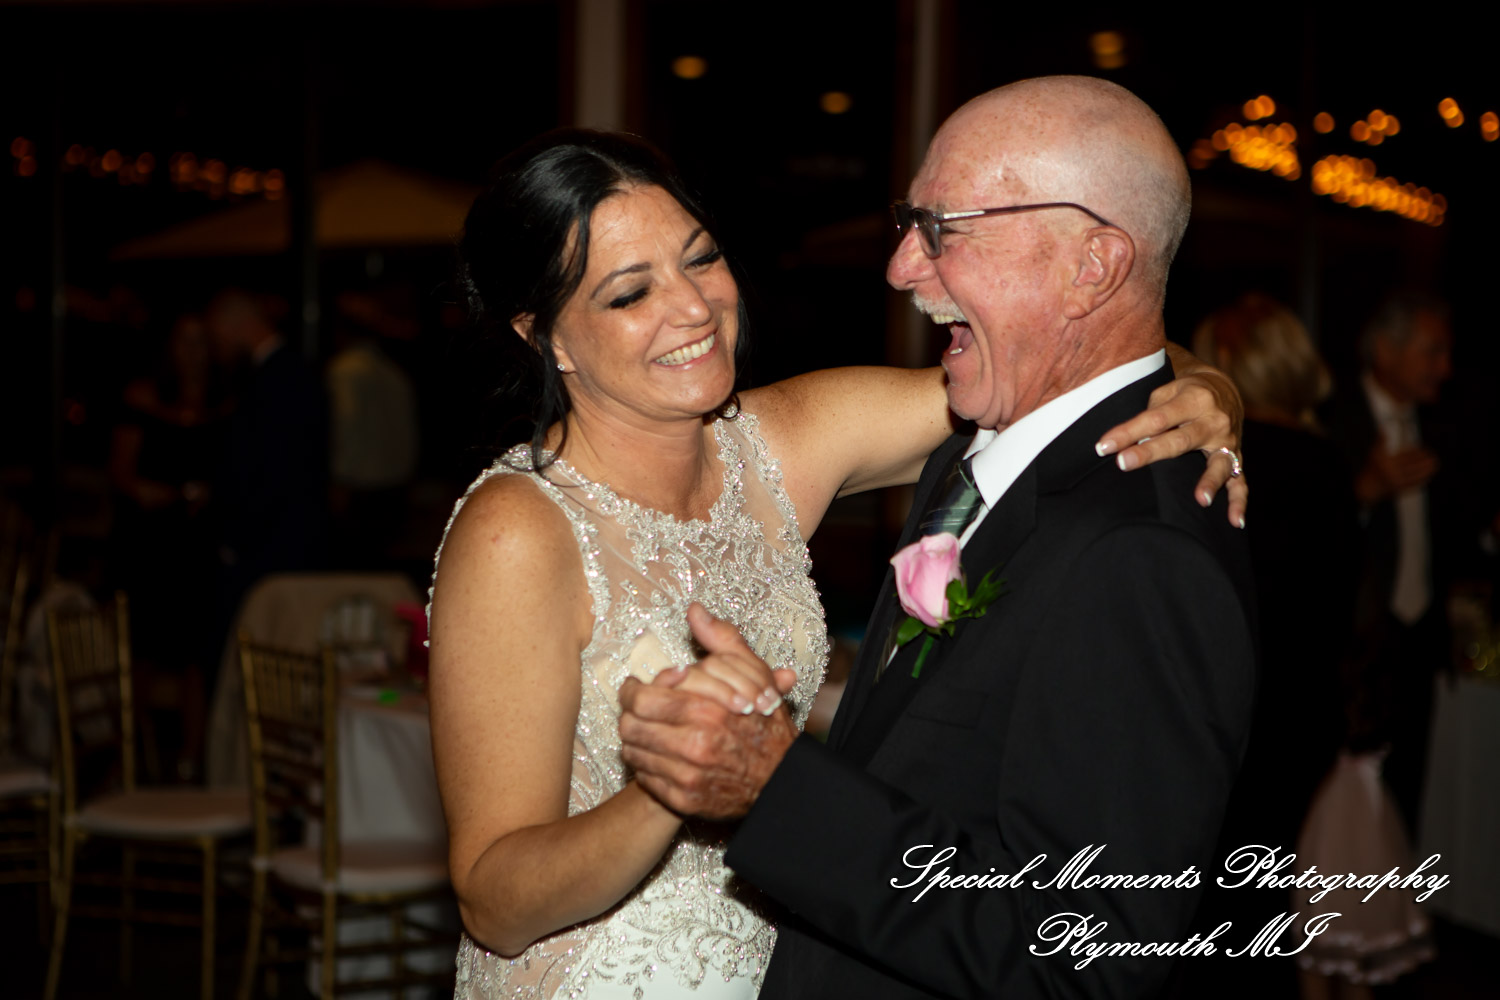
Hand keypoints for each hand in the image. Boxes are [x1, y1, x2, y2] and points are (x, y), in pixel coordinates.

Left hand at [619, 605, 797, 819]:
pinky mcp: (683, 800)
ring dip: (636, 738)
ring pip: (633, 751)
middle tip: (636, 706)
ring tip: (650, 729)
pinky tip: (661, 754)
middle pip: (630, 725)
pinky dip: (647, 764)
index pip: (642, 697)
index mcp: (707, 709)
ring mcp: (688, 776)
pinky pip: (645, 777)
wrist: (782, 779)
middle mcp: (695, 745)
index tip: (639, 686)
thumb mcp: (752, 674)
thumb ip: (722, 640)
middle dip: (628, 712)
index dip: (633, 689)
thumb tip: (694, 611)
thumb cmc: (765, 723)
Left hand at [1096, 353, 1246, 528]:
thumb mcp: (1168, 390)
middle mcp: (1214, 421)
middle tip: (1124, 463)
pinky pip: (1241, 482)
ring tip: (1200, 500)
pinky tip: (1234, 521)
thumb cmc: (1185, 392)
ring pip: (1218, 464)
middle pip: (1180, 441)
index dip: (1128, 431)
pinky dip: (1239, 502)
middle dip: (1151, 453)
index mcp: (1194, 400)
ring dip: (1210, 482)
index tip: (1104, 446)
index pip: (1156, 418)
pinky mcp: (1237, 458)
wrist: (1224, 389)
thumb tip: (1131, 439)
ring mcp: (1228, 442)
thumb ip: (1153, 411)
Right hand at [1354, 438, 1438, 503]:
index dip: (1418, 452)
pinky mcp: (1402, 489)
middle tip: (1433, 455)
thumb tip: (1383, 428)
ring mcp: (1398, 482)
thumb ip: (1381, 441)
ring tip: (1435, 464)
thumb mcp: (1374, 453)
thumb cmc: (1371, 470)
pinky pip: (1415, 484)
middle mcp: (1394, 473)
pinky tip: (1428, 475)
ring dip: (1427, 469)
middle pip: (1414, 465)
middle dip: (1425, 460)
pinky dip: (1423, 479)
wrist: (1367, 488)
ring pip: (1417, 475)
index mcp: (1389, 464)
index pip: (1407, 456)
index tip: (1424, 449)